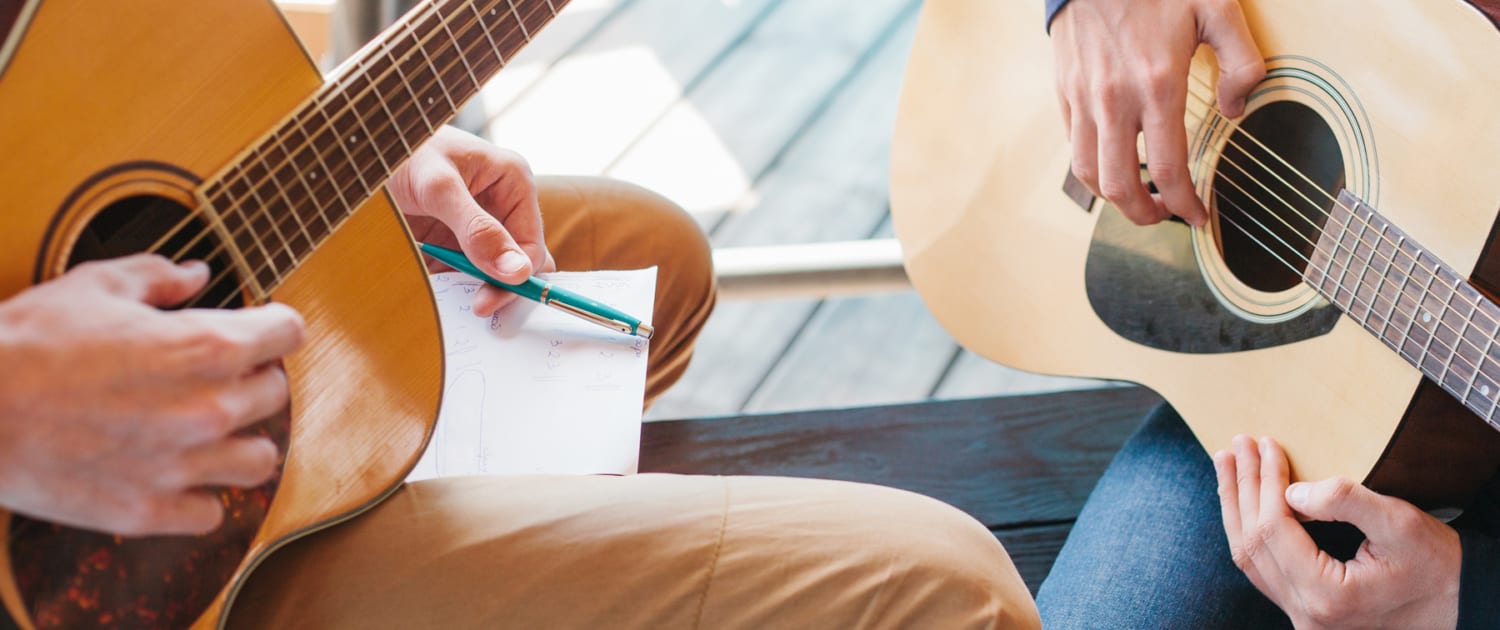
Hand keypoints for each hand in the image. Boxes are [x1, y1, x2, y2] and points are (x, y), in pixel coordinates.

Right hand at [0, 255, 304, 535]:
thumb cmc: (27, 342)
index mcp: (206, 346)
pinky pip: (211, 512)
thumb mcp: (94, 285)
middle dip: (253, 378)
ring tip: (210, 431)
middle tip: (218, 376)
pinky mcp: (150, 510)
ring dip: (241, 442)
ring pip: (260, 460)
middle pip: (277, 393)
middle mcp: (209, 408)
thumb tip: (197, 274)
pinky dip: (199, 496)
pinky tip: (176, 475)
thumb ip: (158, 276)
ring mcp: (183, 464)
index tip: (258, 329)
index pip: (289, 331)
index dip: (273, 325)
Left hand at [389, 126, 555, 317]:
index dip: (516, 276)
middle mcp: (500, 207)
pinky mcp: (451, 242)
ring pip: (490, 274)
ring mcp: (476, 227)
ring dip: (473, 290)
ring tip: (451, 303)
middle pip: (516, 262)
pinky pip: (461, 276)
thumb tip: (517, 270)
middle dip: (500, 287)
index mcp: (513, 184)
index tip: (489, 300)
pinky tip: (436, 295)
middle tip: (477, 308)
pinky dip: (451, 290)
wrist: (358, 151)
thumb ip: (478, 229)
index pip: (530, 244)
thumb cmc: (401, 152)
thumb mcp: (439, 188)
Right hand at [1051, 0, 1264, 225]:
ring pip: (1090, 174)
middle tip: (1166, 214)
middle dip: (1145, 215)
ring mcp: (1085, 99)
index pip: (1169, 169)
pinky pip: (1075, 146)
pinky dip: (1094, 165)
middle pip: (1120, 187)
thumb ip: (1242, 62)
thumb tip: (1237, 109)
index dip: (1186, 205)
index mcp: (1157, 85)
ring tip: (1139, 197)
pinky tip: (1117, 160)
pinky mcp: (1065, 92)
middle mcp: (1115, 100)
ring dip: (1114, 198)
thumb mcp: (1218, 8)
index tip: (1198, 216)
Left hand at [1216, 435, 1459, 628]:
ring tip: (1227, 465)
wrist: (1456, 603)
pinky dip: (1249, 529)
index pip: (1274, 529)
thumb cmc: (1436, 564)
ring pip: (1250, 558)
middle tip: (1236, 445)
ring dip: (1236, 507)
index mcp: (1326, 595)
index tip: (1264, 444)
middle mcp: (1305, 612)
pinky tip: (1243, 501)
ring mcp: (1301, 616)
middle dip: (1242, 488)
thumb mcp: (1401, 524)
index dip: (1265, 482)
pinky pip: (1263, 568)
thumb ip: (1345, 501)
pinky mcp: (1304, 609)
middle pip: (1253, 543)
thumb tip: (1291, 491)